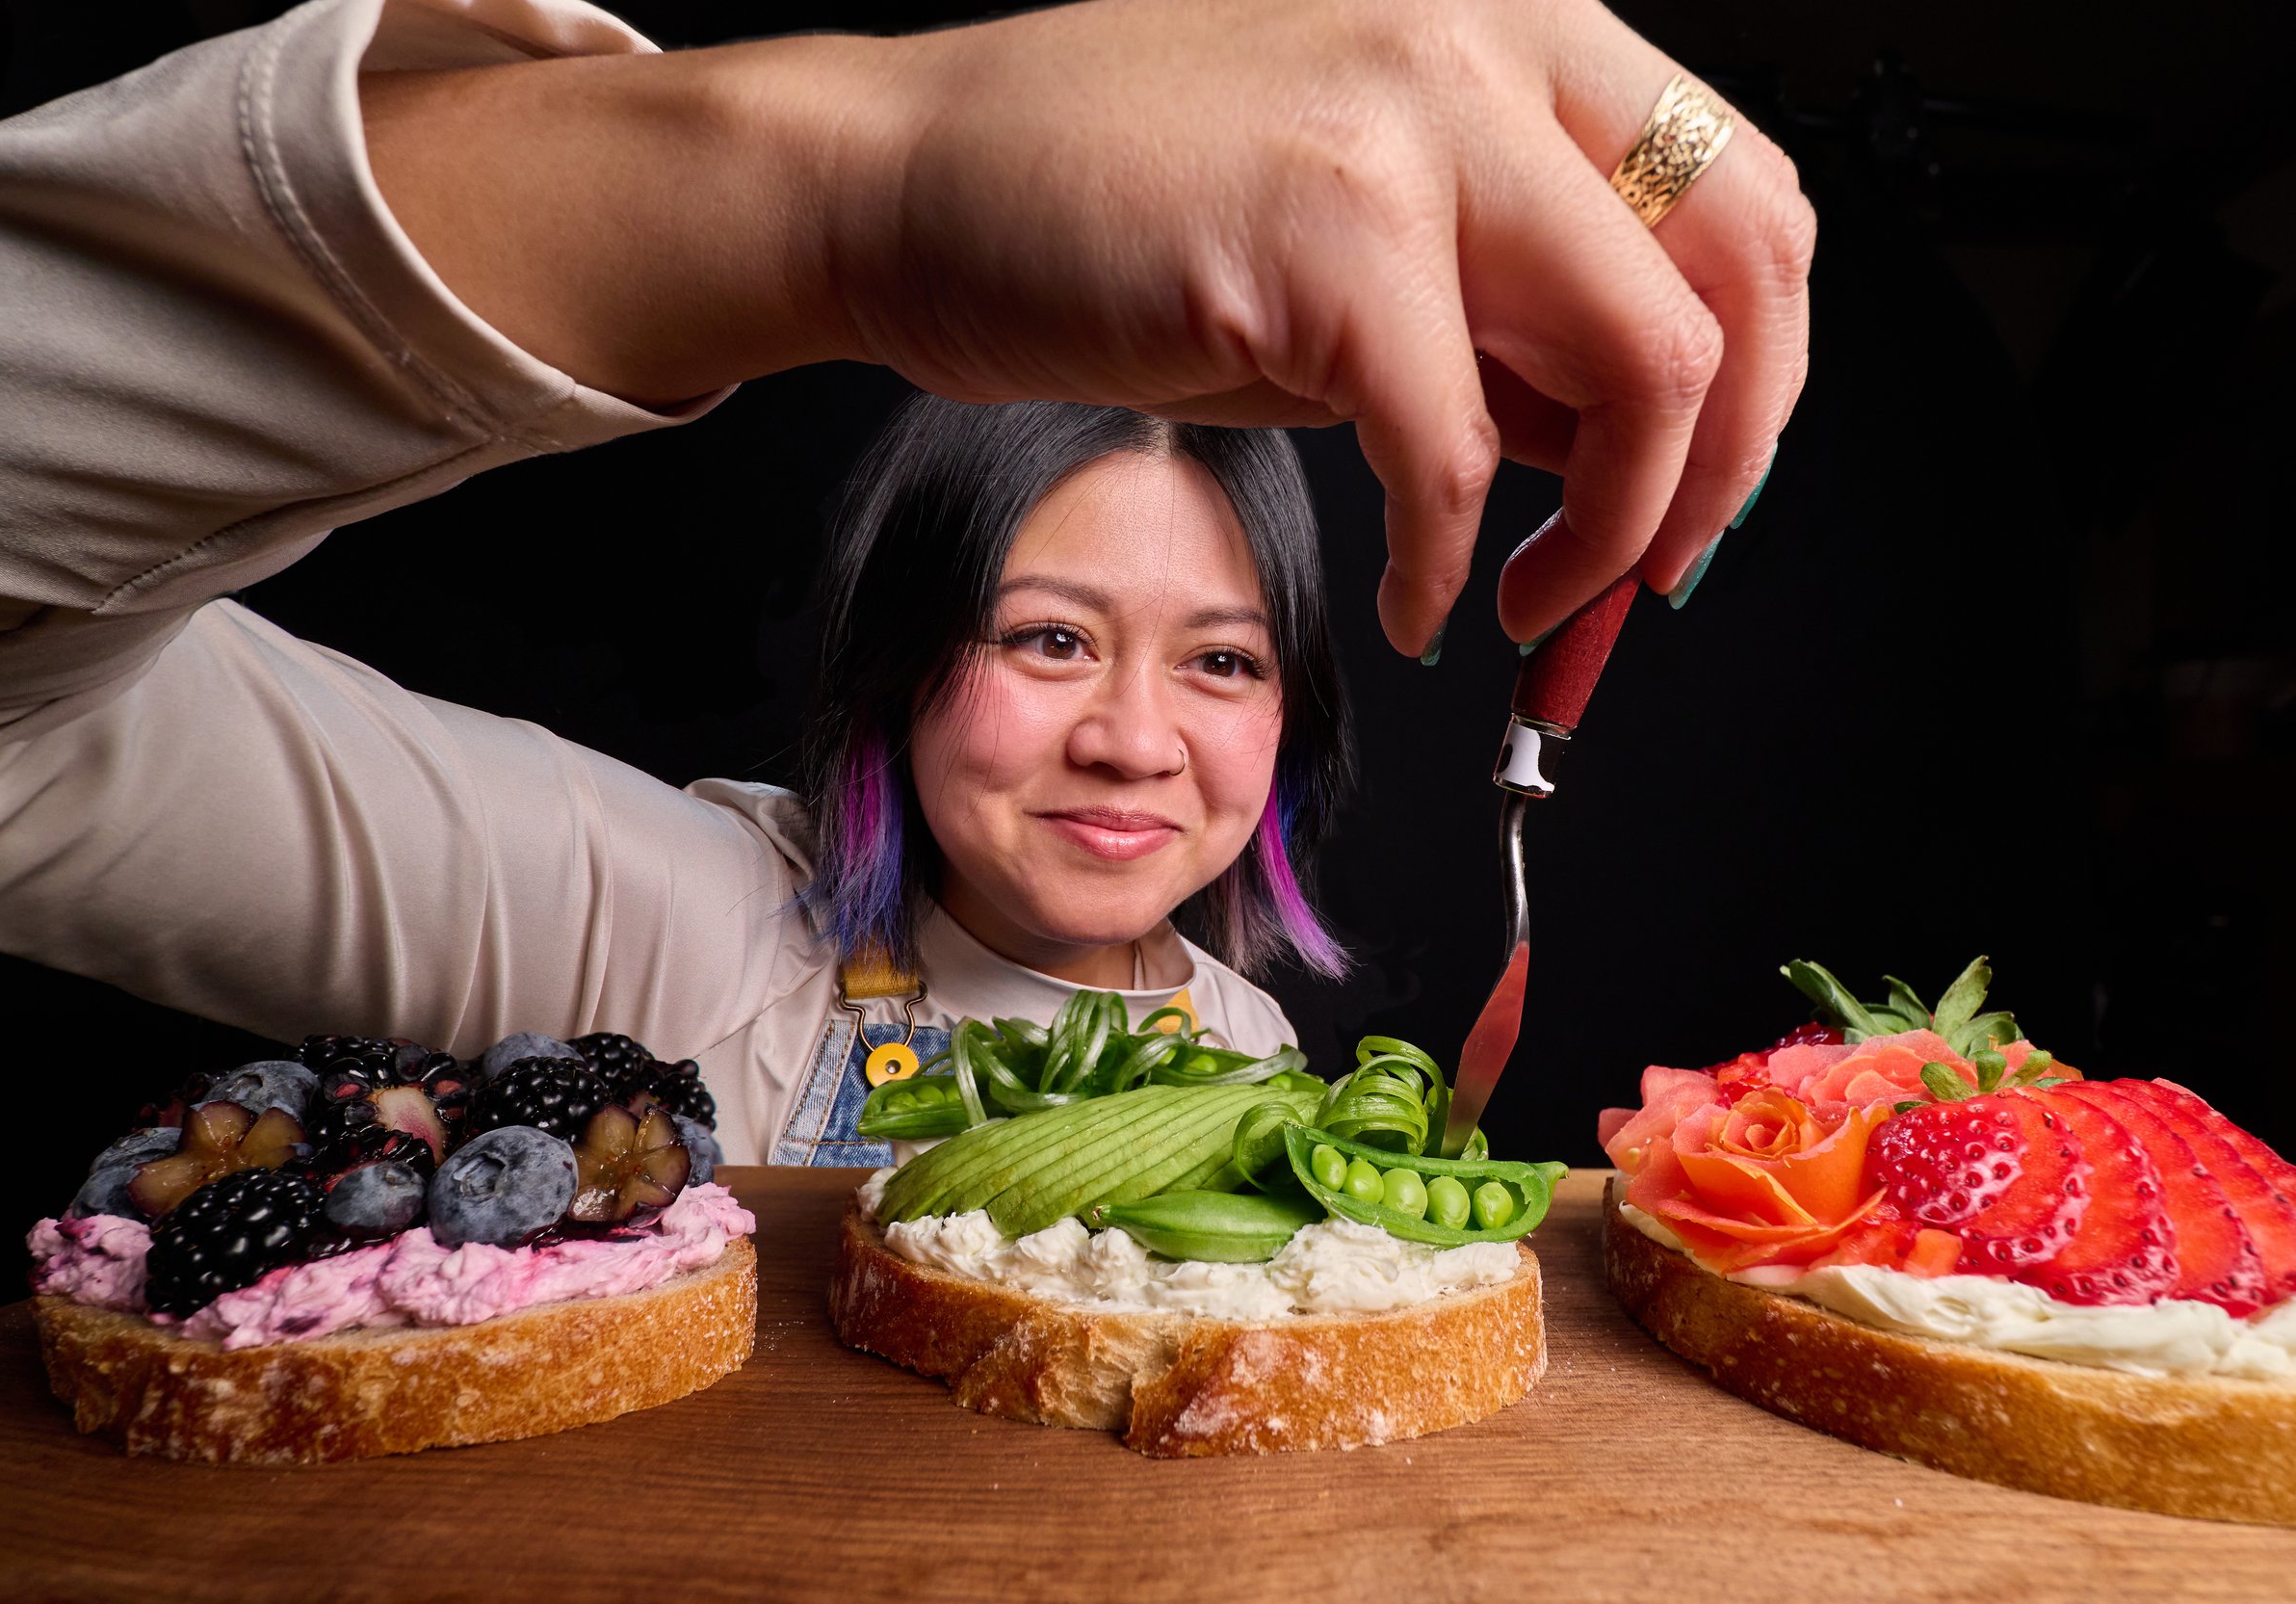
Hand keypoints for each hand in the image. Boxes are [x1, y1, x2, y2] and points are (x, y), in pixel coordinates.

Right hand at [366, 0, 1813, 649]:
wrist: (909, 178)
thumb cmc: (1110, 209)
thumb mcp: (1353, 238)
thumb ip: (1496, 311)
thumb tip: (1604, 443)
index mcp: (1515, 38)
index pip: (1747, 205)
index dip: (1762, 385)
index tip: (1695, 503)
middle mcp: (1487, 56)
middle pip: (1744, 274)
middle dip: (1723, 469)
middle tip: (1641, 582)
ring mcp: (1410, 132)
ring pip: (1645, 365)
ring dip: (1608, 534)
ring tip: (1519, 606)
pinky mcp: (1319, 241)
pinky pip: (1458, 454)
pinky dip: (1451, 565)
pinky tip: (1414, 602)